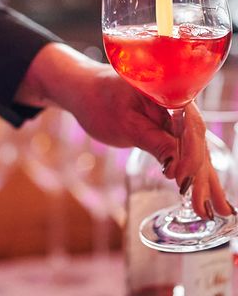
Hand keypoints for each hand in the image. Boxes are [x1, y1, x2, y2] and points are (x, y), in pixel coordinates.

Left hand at [16, 42, 233, 217]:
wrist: (84, 91)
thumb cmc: (100, 102)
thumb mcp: (125, 125)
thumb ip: (154, 142)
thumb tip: (178, 169)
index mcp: (168, 91)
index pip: (188, 126)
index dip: (190, 155)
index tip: (182, 179)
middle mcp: (177, 101)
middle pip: (195, 140)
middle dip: (202, 174)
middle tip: (208, 208)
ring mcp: (175, 114)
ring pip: (194, 147)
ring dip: (204, 177)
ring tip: (215, 209)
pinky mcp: (169, 126)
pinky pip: (184, 147)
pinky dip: (192, 169)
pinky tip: (203, 190)